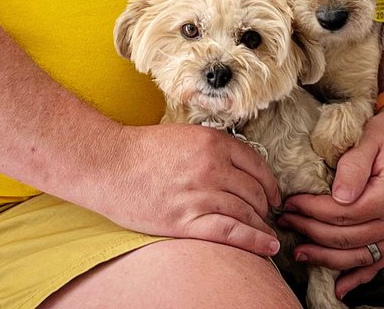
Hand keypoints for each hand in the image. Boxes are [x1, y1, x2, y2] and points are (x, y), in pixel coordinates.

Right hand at [90, 122, 283, 257]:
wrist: (110, 165)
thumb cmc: (142, 149)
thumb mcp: (184, 136)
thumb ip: (212, 148)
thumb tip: (237, 166)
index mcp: (212, 142)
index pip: (256, 164)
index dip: (270, 182)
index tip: (274, 193)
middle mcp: (211, 167)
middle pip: (254, 190)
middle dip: (266, 205)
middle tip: (270, 214)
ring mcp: (200, 195)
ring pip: (245, 212)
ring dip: (262, 225)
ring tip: (269, 233)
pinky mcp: (186, 221)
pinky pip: (231, 233)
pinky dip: (254, 241)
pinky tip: (268, 246)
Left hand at [279, 103, 383, 297]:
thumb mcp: (371, 138)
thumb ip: (353, 166)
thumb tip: (338, 195)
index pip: (341, 213)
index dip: (312, 210)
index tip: (290, 202)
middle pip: (345, 237)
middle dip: (311, 231)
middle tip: (285, 222)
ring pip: (358, 256)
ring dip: (327, 258)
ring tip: (300, 253)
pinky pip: (378, 262)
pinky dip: (358, 277)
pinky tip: (340, 288)